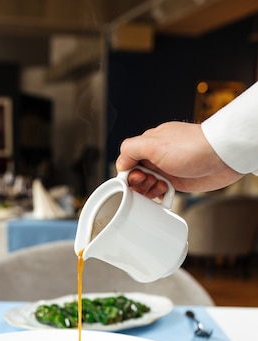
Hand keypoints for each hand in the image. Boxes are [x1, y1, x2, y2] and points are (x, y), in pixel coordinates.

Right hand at [116, 121, 242, 197]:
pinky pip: (160, 191)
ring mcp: (168, 169)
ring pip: (147, 185)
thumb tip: (120, 163)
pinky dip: (159, 196)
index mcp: (149, 143)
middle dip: (138, 183)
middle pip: (136, 174)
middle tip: (148, 183)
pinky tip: (163, 194)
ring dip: (148, 190)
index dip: (128, 173)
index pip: (127, 160)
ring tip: (158, 187)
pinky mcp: (178, 181)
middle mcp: (157, 156)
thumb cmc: (193, 147)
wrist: (222, 157)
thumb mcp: (154, 144)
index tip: (134, 180)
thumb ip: (131, 149)